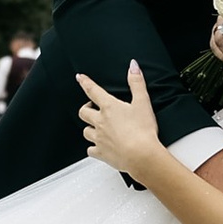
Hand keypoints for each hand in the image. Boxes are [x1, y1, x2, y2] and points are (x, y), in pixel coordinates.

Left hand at [76, 62, 167, 181]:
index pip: (93, 91)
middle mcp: (100, 122)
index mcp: (109, 107)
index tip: (80, 78)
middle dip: (86, 108)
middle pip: (83, 112)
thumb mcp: (143, 102)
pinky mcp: (101, 153)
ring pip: (85, 131)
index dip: (85, 82)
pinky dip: (93, 147)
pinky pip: (90, 150)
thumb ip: (136, 83)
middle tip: (91, 108)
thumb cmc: (142, 131)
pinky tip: (99, 146)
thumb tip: (133, 67)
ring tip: (96, 127)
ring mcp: (99, 138)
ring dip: (89, 127)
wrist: (141, 156)